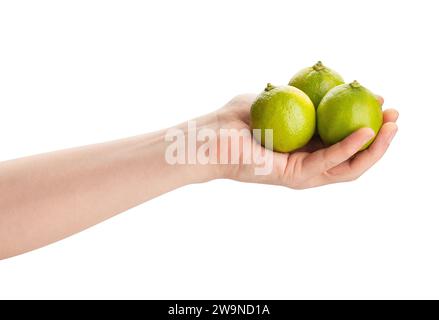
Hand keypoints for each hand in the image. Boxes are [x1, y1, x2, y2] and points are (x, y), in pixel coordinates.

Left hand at [216, 94, 397, 188]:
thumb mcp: (273, 99)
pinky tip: (366, 132)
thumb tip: (321, 82)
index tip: (381, 101)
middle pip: (353, 158)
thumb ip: (297, 95)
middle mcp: (306, 164)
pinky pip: (328, 162)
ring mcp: (301, 174)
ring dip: (374, 148)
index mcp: (304, 148)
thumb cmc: (235, 119)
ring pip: (349, 167)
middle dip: (379, 139)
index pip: (343, 140)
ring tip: (390, 126)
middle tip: (394, 117)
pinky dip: (349, 148)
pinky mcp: (293, 176)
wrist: (209, 136)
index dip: (366, 123)